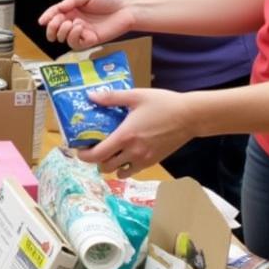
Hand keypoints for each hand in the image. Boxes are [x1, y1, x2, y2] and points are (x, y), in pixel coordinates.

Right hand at [40, 0, 135, 48]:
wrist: (126, 8)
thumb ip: (71, 1)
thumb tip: (57, 9)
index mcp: (72, 10)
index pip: (54, 15)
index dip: (47, 18)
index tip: (42, 21)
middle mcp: (74, 21)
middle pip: (55, 31)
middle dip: (52, 28)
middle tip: (57, 22)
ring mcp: (82, 32)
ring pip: (63, 39)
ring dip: (64, 31)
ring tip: (73, 23)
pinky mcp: (90, 40)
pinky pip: (76, 44)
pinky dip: (74, 36)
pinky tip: (80, 27)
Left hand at [79, 88, 193, 176]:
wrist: (189, 116)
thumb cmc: (162, 103)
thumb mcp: (135, 96)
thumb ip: (111, 98)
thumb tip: (91, 96)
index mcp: (125, 136)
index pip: (97, 155)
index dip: (84, 155)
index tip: (78, 149)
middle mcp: (132, 152)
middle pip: (105, 167)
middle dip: (95, 160)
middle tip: (93, 148)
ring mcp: (143, 159)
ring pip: (118, 172)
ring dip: (110, 165)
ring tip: (108, 153)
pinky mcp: (153, 162)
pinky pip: (133, 171)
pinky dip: (124, 168)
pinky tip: (124, 155)